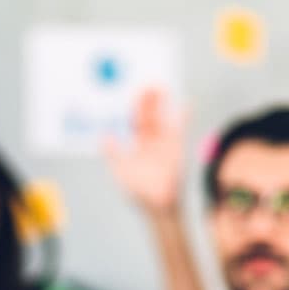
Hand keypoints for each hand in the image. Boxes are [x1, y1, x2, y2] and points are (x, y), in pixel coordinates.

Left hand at [104, 87, 186, 218]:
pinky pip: (180, 130)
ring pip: (162, 119)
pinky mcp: (176, 148)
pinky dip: (183, 117)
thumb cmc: (139, 192)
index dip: (134, 108)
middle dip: (148, 101)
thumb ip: (113, 153)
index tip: (133, 93)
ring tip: (162, 88)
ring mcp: (164, 144)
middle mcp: (151, 142)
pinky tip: (185, 104)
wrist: (157, 205)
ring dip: (162, 104)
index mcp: (138, 145)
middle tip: (148, 84)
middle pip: (149, 116)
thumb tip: (103, 137)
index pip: (135, 121)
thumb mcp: (121, 171)